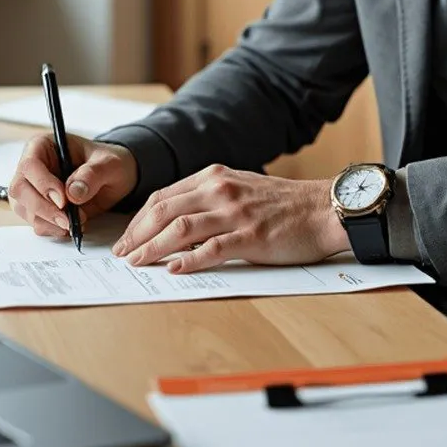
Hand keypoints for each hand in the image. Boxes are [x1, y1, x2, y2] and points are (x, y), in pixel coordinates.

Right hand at [8, 135, 137, 237]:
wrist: (113, 178)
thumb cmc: (107, 163)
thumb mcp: (110, 163)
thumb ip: (93, 174)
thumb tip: (73, 192)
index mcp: (43, 146)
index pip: (30, 165)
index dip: (43, 184)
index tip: (64, 201)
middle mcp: (32, 167)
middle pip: (20, 190)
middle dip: (43, 208)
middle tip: (68, 220)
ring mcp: (32, 188)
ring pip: (24, 209)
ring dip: (49, 221)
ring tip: (77, 221)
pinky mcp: (37, 208)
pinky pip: (35, 222)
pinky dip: (52, 229)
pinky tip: (71, 226)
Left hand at [112, 165, 348, 272]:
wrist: (323, 209)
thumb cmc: (283, 203)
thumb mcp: (240, 187)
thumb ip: (209, 198)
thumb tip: (175, 222)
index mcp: (214, 176)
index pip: (164, 196)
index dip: (139, 219)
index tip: (126, 238)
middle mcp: (221, 190)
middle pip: (164, 211)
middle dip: (137, 235)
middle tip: (123, 255)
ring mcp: (236, 213)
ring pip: (181, 229)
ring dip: (153, 248)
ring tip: (138, 263)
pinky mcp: (252, 236)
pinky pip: (213, 249)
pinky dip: (189, 261)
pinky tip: (174, 270)